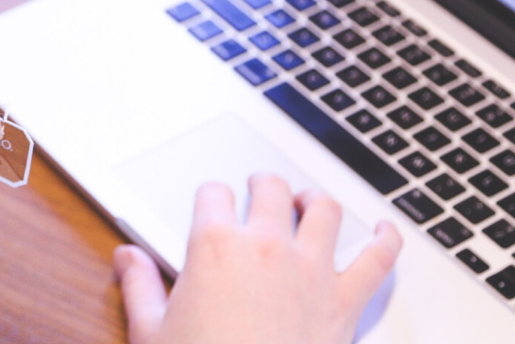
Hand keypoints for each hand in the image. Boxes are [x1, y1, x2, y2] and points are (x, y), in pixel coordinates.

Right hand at [114, 175, 401, 343]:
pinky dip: (388, 240)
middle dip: (263, 184)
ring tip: (309, 201)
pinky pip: (378, 259)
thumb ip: (140, 286)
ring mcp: (311, 271)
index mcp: (215, 247)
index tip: (212, 203)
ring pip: (324, 210)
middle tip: (260, 188)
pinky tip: (387, 231)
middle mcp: (266, 248)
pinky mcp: (345, 302)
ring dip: (316, 200)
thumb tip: (126, 256)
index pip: (213, 194)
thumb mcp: (152, 332)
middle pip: (270, 189)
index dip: (211, 196)